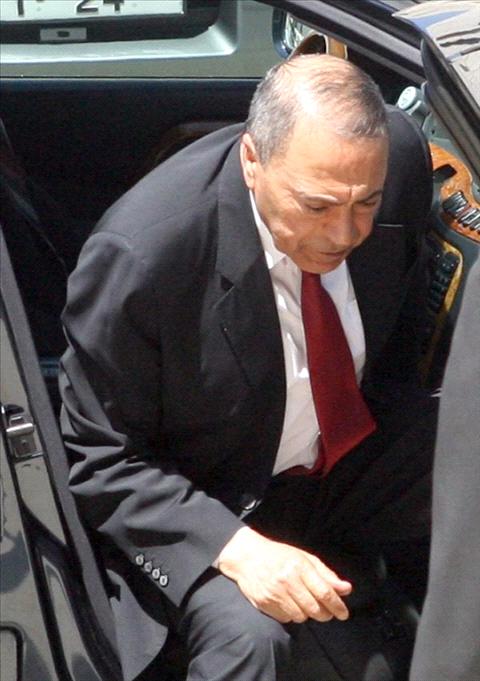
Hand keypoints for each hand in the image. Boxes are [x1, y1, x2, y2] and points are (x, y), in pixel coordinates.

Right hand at [217, 526, 351, 623]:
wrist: (247, 556)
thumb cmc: (279, 555)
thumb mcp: (304, 558)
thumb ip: (326, 574)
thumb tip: (347, 589)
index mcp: (299, 566)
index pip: (324, 592)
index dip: (337, 606)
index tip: (344, 614)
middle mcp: (287, 580)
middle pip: (315, 609)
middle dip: (325, 614)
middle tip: (326, 612)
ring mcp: (275, 593)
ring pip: (301, 616)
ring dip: (307, 614)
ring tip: (304, 603)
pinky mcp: (265, 603)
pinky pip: (286, 618)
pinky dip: (291, 614)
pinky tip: (288, 603)